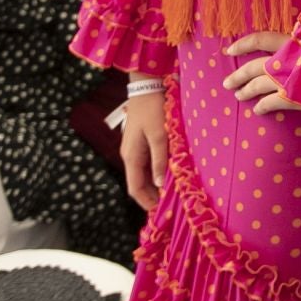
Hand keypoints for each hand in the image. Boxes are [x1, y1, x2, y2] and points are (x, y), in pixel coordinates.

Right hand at [119, 86, 167, 210]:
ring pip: (142, 174)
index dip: (146, 203)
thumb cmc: (154, 110)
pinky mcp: (139, 142)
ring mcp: (133, 149)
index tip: (160, 213)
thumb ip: (159, 160)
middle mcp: (129, 155)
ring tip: (170, 193)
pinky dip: (155, 172)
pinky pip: (146, 163)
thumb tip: (159, 184)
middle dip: (151, 196)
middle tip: (169, 205)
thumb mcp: (160, 136)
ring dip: (154, 185)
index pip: (135, 189)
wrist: (147, 87)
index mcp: (131, 156)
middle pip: (138, 183)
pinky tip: (168, 174)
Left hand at [222, 31, 300, 114]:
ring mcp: (287, 78)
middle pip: (253, 67)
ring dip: (246, 91)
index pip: (261, 40)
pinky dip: (261, 106)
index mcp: (293, 43)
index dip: (243, 45)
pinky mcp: (292, 97)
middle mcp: (286, 59)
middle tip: (227, 83)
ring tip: (238, 96)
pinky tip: (257, 110)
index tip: (230, 50)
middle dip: (238, 75)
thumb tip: (294, 39)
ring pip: (257, 85)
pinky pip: (269, 102)